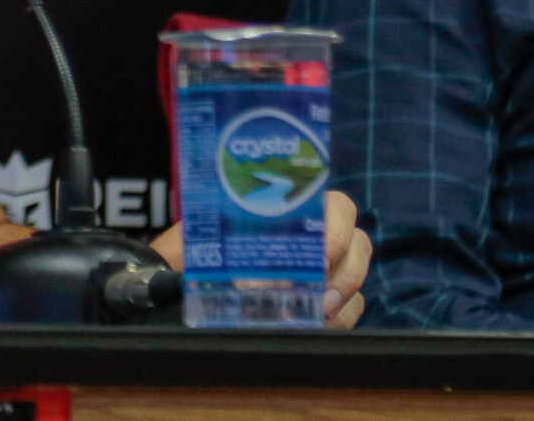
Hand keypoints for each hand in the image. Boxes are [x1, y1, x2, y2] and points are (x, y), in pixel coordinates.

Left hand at [145, 189, 373, 328]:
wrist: (176, 282)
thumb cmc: (192, 255)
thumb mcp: (203, 242)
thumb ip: (224, 248)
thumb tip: (251, 280)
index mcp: (290, 211)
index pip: (337, 207)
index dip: (337, 229)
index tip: (322, 256)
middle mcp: (313, 238)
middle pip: (357, 244)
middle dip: (344, 271)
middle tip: (320, 296)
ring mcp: (323, 272)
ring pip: (356, 277)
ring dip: (341, 296)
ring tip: (315, 313)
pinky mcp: (325, 304)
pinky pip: (351, 310)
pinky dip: (339, 320)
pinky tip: (316, 326)